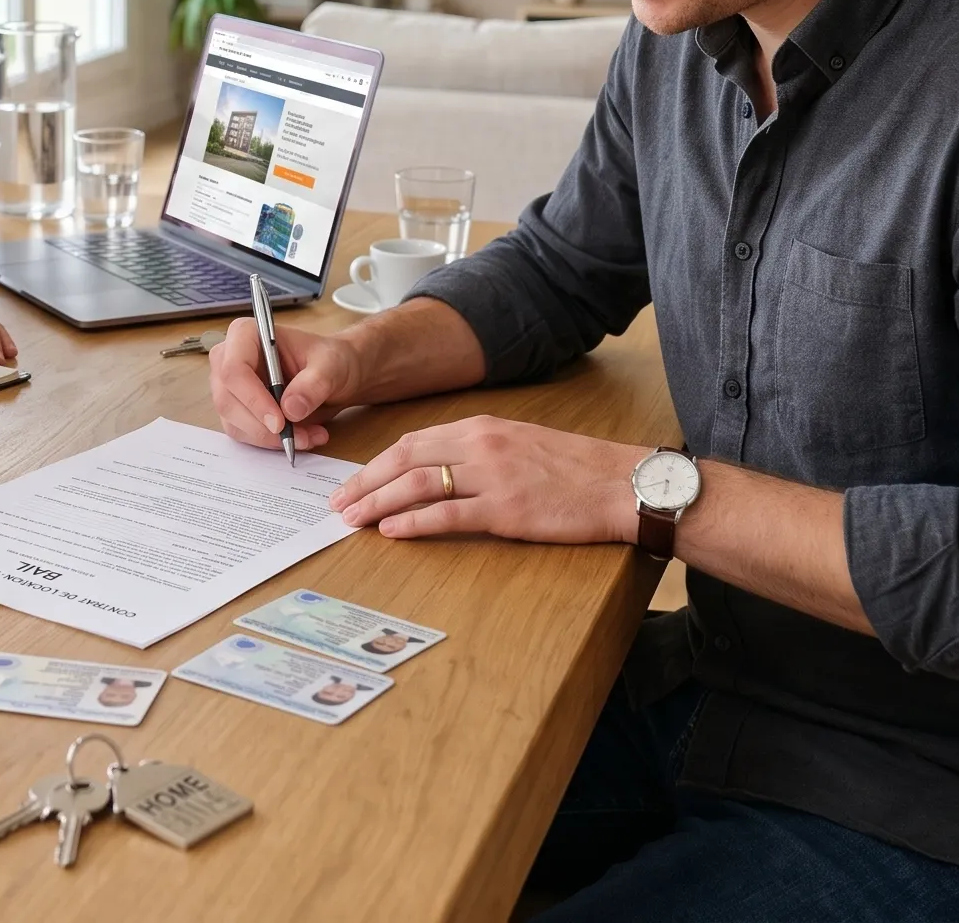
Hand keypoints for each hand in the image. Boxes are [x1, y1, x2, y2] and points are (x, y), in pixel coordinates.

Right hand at [209, 319, 364, 451]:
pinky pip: (243, 434)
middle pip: (228, 400)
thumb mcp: (330, 366)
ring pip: (234, 422)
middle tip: (298, 437)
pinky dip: (271, 442)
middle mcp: (229, 359)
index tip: (280, 422)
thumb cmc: (328, 360)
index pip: (234, 369)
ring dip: (270, 438)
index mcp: (246, 335)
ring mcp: (229, 387)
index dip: (253, 398)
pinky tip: (301, 436)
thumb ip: (313, 384)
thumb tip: (290, 409)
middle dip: (263, 426)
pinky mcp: (236, 410)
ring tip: (309, 436)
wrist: (332, 376)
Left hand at [327, 416, 639, 541]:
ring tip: (353, 519)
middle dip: (365, 481)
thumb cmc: (574, 469)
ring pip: (418, 484)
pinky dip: (414, 523)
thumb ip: (478, 451)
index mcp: (482, 426)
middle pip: (405, 458)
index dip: (377, 463)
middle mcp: (481, 444)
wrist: (620, 483)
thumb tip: (436, 471)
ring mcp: (492, 476)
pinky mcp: (506, 509)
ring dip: (378, 502)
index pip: (413, 441)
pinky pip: (448, 514)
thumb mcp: (519, 444)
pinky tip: (392, 532)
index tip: (353, 481)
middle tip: (338, 503)